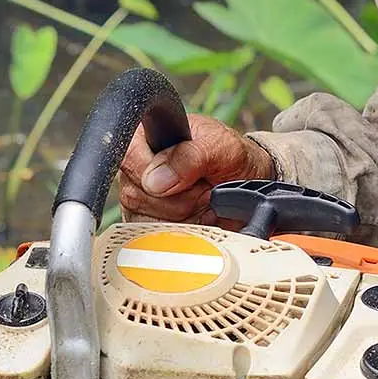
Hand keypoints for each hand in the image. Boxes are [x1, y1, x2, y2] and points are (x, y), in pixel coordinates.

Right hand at [117, 115, 274, 223]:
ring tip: (202, 202)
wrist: (249, 189)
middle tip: (203, 188)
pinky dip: (181, 234)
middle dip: (178, 200)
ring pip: (145, 221)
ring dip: (182, 218)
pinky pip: (152, 240)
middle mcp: (138, 170)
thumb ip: (191, 156)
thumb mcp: (224, 148)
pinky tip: (197, 219)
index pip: (128, 157)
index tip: (182, 179)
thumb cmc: (233, 161)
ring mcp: (139, 200)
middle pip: (136, 196)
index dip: (153, 173)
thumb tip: (156, 180)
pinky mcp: (147, 226)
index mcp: (149, 138)